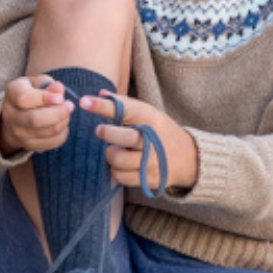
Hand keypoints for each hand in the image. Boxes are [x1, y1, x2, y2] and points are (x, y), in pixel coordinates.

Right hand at [0, 75, 72, 156]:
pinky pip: (51, 142)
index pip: (24, 99)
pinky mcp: (28, 145)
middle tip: (70, 106)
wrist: (20, 113)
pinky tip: (62, 124)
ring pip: (46, 132)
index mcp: (12, 93)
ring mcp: (17, 132)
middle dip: (58, 113)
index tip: (60, 98)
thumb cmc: (33, 92)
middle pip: (35, 119)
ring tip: (66, 113)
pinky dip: (62, 134)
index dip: (45, 98)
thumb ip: (49, 84)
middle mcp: (10, 114)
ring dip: (62, 122)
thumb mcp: (39, 82)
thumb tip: (58, 89)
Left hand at [80, 90, 198, 194]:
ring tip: (117, 149)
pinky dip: (116, 170)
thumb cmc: (161, 132)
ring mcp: (151, 161)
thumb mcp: (149, 114)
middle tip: (101, 131)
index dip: (102, 106)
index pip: (124, 109)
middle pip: (119, 137)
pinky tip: (124, 164)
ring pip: (116, 159)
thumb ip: (125, 105)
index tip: (84, 101)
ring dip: (111, 154)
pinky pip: (119, 176)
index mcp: (151, 119)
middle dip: (106, 133)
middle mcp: (152, 140)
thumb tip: (99, 93)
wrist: (188, 158)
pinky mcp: (148, 179)